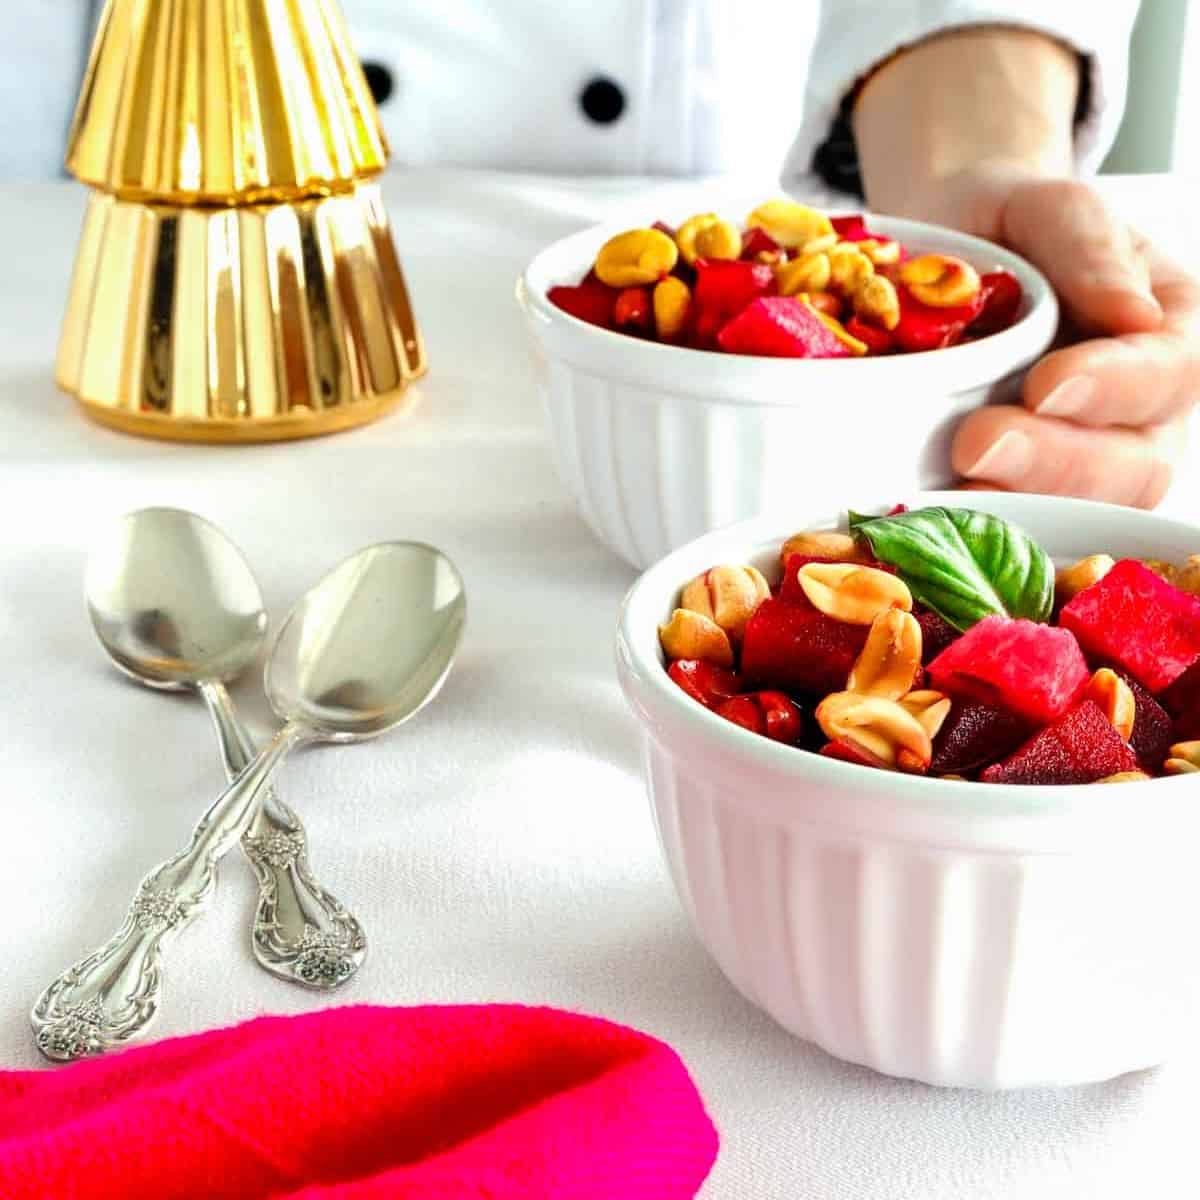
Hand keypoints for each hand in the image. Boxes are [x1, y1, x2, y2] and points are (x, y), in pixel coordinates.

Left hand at [851, 26, 1199, 506]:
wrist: (948, 255)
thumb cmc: (1009, 227)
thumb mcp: (1046, 210)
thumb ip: (1086, 244)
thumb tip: (1131, 312)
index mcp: (1164, 332)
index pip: (1166, 373)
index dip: (1111, 387)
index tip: (1045, 385)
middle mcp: (1142, 412)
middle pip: (1133, 465)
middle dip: (1054, 462)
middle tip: (976, 445)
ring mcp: (1085, 461)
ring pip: (1081, 511)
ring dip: (1015, 508)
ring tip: (949, 493)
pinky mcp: (1023, 491)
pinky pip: (1019, 526)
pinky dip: (978, 529)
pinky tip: (929, 518)